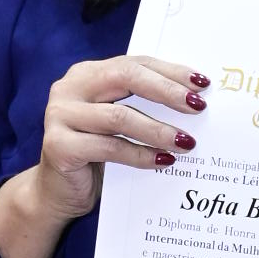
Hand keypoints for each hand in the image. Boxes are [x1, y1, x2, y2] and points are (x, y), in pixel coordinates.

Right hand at [0, 55, 207, 257]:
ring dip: (157, 130)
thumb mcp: (118, 124)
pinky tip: (164, 161)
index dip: (169, 71)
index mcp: (86, 75)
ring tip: (186, 142)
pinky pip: (110, 148)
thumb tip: (194, 103)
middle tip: (198, 106)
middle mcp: (69, 88)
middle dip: (166, 91)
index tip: (201, 84)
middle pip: (124, 78)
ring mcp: (60, 115)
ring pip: (119, 117)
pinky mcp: (59, 145)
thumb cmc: (95, 155)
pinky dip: (141, 155)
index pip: (133, 63)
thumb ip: (141, 106)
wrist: (56, 193)